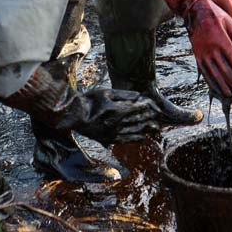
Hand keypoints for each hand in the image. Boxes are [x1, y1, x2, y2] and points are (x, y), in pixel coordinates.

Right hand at [3, 67, 161, 146]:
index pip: (136, 108)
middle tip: (159, 116)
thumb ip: (124, 94)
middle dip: (149, 117)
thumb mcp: (105, 92)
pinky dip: (135, 139)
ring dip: (146, 129)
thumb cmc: (88, 100)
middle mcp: (114, 123)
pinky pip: (124, 140)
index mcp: (114, 110)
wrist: (72, 115)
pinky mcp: (106, 140)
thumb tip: (140, 96)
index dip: (147, 106)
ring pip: (133, 131)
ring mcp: (110, 133)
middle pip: (137, 120)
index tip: (155, 105)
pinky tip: (142, 137)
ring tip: (155, 127)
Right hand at [184, 0, 231, 97]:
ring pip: (213, 74)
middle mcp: (211, 49)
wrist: (194, 11)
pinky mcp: (197, 55)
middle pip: (224, 70)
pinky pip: (204, 71)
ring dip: (222, 85)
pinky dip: (210, 81)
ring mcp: (203, 53)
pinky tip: (216, 87)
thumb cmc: (215, 15)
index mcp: (221, 40)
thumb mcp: (230, 22)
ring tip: (229, 94)